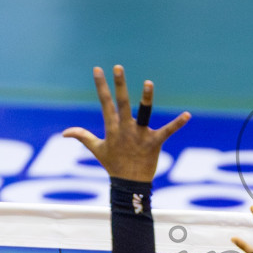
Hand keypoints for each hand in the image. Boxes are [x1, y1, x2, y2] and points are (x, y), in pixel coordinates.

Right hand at [63, 66, 190, 182]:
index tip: (98, 69)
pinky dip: (178, 123)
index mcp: (112, 128)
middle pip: (121, 103)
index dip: (101, 86)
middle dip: (119, 85)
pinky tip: (188, 115)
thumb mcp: (97, 149)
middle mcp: (125, 129)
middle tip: (118, 67)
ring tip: (148, 82)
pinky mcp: (155, 142)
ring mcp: (140, 135)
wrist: (129, 185)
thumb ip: (82, 137)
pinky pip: (168, 131)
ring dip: (146, 98)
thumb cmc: (113, 165)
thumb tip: (64, 132)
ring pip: (144, 113)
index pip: (105, 103)